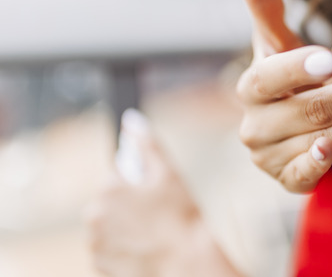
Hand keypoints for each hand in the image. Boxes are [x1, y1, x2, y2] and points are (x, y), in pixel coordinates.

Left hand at [86, 110, 240, 276]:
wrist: (187, 264)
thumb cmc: (181, 217)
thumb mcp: (169, 174)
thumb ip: (147, 144)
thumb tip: (131, 120)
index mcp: (108, 189)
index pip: (118, 177)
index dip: (140, 185)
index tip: (156, 196)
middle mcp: (94, 215)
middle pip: (111, 202)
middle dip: (130, 206)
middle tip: (158, 215)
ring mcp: (95, 242)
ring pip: (111, 226)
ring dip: (127, 227)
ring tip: (154, 233)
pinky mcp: (98, 264)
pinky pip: (110, 248)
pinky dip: (124, 247)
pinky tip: (146, 248)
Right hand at [235, 0, 331, 192]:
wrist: (293, 132)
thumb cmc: (293, 80)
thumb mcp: (279, 45)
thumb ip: (266, 7)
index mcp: (252, 87)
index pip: (270, 76)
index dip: (298, 67)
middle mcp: (255, 125)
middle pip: (317, 107)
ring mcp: (270, 157)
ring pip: (329, 138)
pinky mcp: (288, 181)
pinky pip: (306, 177)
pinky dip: (323, 165)